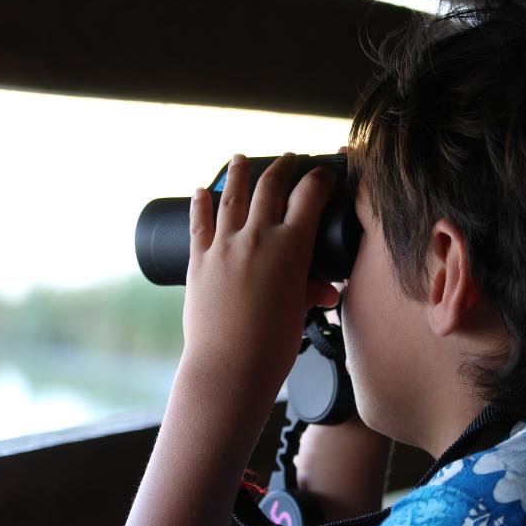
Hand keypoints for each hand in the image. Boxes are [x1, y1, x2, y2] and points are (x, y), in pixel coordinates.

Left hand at [182, 153, 338, 406]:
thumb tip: (326, 289)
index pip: (309, 195)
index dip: (319, 178)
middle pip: (270, 186)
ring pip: (231, 196)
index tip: (323, 175)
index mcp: (291, 247)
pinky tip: (200, 190)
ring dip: (237, 172)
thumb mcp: (300, 312)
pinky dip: (199, 204)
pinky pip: (199, 223)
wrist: (230, 367)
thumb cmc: (272, 346)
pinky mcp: (199, 260)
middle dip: (283, 167)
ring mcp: (224, 246)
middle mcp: (256, 237)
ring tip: (240, 158)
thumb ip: (311, 291)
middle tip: (289, 158)